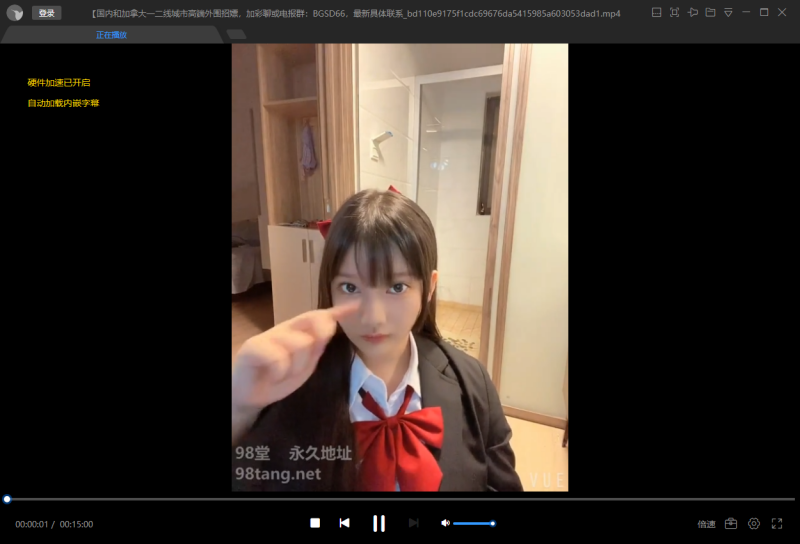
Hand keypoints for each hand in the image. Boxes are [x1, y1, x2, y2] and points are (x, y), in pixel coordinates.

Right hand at [232, 303, 358, 413]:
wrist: (250, 396)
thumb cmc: (279, 378)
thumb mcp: (306, 364)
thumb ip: (319, 345)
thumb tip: (335, 323)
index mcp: (298, 331)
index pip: (319, 316)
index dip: (337, 311)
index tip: (356, 307)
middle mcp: (284, 328)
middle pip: (314, 325)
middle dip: (314, 348)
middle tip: (298, 367)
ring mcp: (268, 336)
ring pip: (299, 344)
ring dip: (295, 366)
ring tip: (282, 374)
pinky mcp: (252, 347)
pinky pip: (278, 357)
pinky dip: (279, 371)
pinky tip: (272, 375)